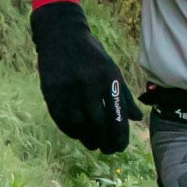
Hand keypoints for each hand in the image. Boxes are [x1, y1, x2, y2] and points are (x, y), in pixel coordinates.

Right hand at [30, 2, 139, 153]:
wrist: (61, 36)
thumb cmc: (92, 56)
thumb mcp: (111, 70)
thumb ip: (123, 95)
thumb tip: (136, 119)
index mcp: (107, 78)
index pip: (116, 116)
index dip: (119, 136)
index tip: (120, 147)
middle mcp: (87, 84)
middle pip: (97, 124)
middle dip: (104, 142)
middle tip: (108, 150)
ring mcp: (67, 89)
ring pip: (78, 125)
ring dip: (87, 139)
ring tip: (94, 144)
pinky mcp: (50, 91)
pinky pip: (61, 119)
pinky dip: (70, 130)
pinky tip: (78, 134)